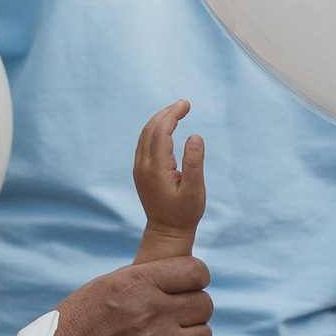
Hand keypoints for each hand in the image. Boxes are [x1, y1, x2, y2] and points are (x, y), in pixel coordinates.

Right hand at [54, 259, 210, 335]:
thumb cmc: (77, 326)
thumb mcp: (103, 287)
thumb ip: (143, 280)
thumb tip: (178, 277)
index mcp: (136, 284)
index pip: (195, 270)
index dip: (196, 277)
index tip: (189, 284)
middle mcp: (151, 312)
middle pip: (204, 304)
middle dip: (194, 308)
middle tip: (177, 315)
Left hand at [132, 99, 206, 260]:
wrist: (167, 231)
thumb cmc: (185, 213)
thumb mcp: (195, 191)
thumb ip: (195, 163)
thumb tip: (195, 136)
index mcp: (157, 168)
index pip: (160, 132)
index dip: (172, 115)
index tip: (186, 104)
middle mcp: (143, 166)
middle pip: (150, 129)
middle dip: (166, 113)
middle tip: (184, 103)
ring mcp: (140, 168)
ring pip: (145, 135)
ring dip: (160, 119)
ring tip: (177, 110)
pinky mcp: (141, 171)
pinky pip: (144, 143)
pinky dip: (155, 130)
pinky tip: (167, 127)